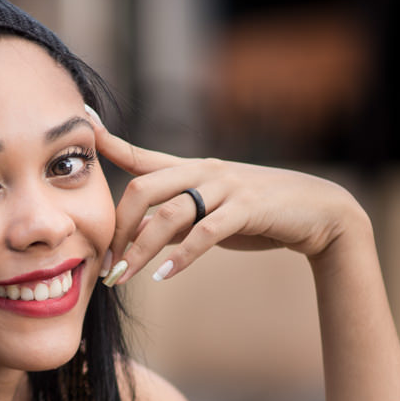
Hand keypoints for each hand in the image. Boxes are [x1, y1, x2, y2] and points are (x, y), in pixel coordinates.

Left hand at [87, 108, 369, 283]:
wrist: (317, 212)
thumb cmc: (258, 215)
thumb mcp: (209, 216)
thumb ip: (174, 224)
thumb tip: (137, 241)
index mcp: (191, 170)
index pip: (141, 156)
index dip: (110, 142)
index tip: (82, 124)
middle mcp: (203, 172)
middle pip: (143, 189)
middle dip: (117, 228)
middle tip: (104, 264)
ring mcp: (226, 187)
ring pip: (169, 214)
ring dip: (141, 250)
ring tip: (124, 277)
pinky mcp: (248, 208)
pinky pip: (206, 232)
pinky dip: (182, 256)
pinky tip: (164, 276)